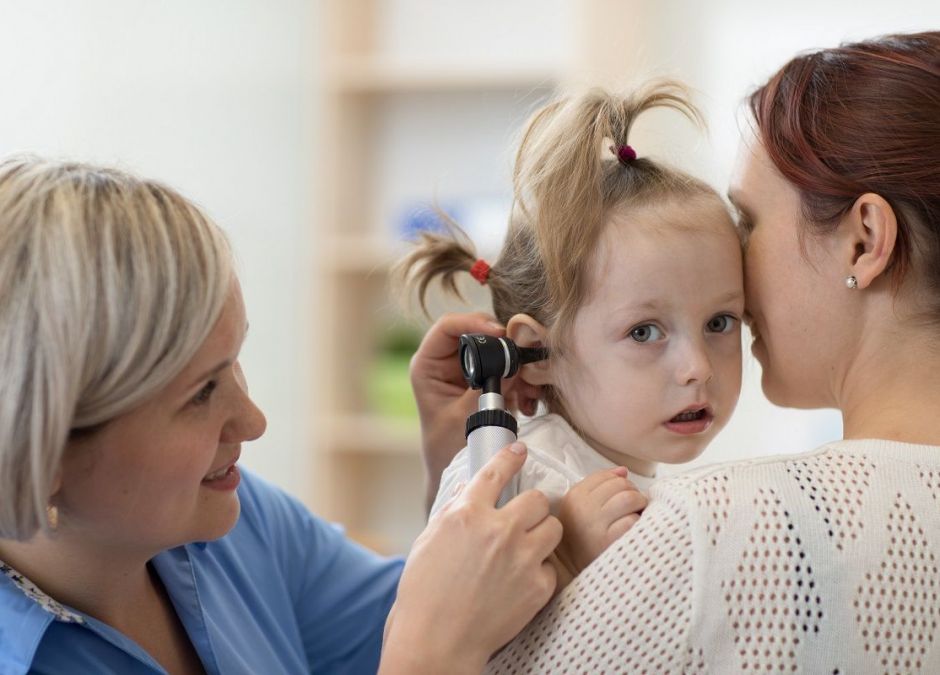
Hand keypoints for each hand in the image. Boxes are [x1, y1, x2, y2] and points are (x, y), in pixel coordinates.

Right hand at [380, 442, 561, 674]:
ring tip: (528, 548)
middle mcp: (499, 530)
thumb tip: (467, 491)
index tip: (519, 450)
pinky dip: (539, 573)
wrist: (437, 640)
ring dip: (543, 534)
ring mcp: (522, 558)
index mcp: (467, 514)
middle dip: (532, 507)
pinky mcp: (538, 586)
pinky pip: (550, 567)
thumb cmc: (423, 594)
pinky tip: (521, 583)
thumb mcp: (428, 542)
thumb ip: (451, 512)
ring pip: (553, 527)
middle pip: (537, 499)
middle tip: (524, 519)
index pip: (496, 472)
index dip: (510, 456)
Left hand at [410, 312, 540, 509]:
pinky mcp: (487, 379)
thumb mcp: (463, 417)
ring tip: (528, 393)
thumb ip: (486, 388)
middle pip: (479, 332)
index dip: (474, 322)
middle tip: (525, 364)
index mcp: (428, 364)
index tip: (499, 334)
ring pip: (499, 350)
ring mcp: (468, 369)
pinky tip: (527, 403)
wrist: (455, 470)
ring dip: (518, 369)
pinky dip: (522, 382)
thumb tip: (510, 363)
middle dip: (505, 348)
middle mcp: (446, 360)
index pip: (448, 326)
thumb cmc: (447, 448)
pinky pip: (509, 369)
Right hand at [554, 467, 647, 575]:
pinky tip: (632, 532)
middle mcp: (583, 509)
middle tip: (632, 508)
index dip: (619, 483)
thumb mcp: (581, 508)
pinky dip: (638, 524)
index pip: (606, 476)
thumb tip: (623, 470)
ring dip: (639, 505)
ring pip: (630, 498)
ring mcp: (595, 525)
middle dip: (632, 493)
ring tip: (635, 516)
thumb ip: (599, 486)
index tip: (619, 497)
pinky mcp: (609, 542)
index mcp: (574, 497)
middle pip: (621, 485)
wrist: (573, 572)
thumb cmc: (583, 537)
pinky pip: (633, 521)